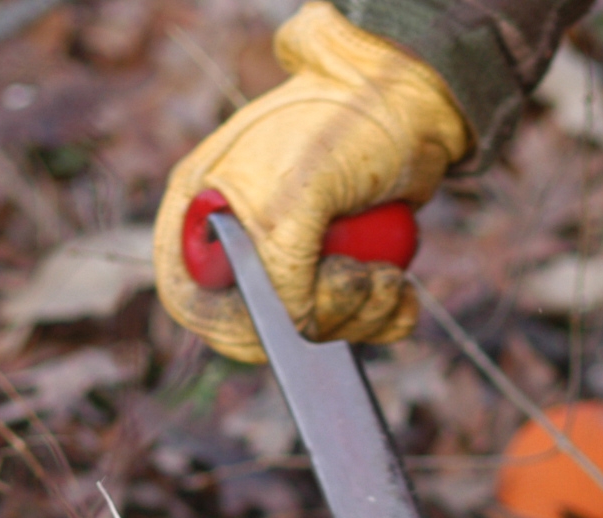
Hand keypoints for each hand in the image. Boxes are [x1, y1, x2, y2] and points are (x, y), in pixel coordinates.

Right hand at [150, 1, 471, 362]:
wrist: (411, 101)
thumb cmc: (346, 122)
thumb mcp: (300, 184)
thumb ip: (278, 257)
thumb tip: (289, 319)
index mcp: (203, 210)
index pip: (190, 298)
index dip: (236, 325)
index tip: (294, 316)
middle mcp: (238, 242)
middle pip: (256, 328)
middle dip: (319, 318)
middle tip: (364, 280)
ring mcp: (288, 261)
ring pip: (311, 332)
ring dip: (361, 316)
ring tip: (391, 275)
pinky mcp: (336, 272)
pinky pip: (352, 327)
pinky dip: (383, 321)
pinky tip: (402, 293)